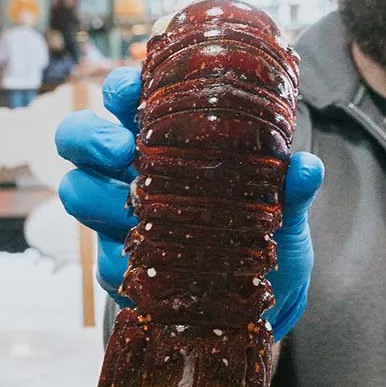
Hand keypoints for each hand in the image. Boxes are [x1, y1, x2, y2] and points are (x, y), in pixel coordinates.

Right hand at [55, 67, 324, 338]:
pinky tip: (153, 265)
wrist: (260, 298)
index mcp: (170, 139)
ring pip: (78, 191)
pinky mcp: (120, 265)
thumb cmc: (263, 231)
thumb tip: (307, 167)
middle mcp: (135, 170)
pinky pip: (103, 259)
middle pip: (82, 138)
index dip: (123, 88)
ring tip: (131, 212)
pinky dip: (122, 259)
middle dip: (90, 137)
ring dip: (95, 197)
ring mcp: (120, 216)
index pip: (131, 98)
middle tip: (120, 150)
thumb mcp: (283, 209)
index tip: (132, 91)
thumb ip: (291, 188)